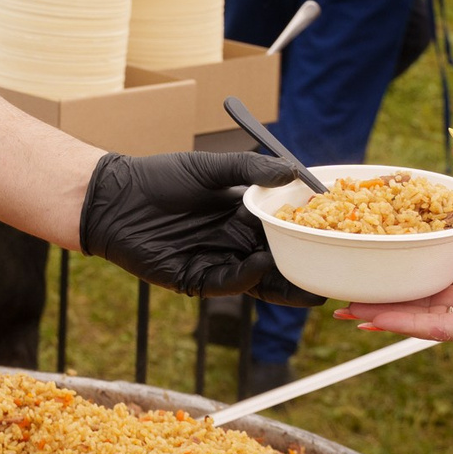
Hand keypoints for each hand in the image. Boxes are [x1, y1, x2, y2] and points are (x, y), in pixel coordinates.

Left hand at [78, 151, 319, 306]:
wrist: (113, 198)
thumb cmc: (159, 177)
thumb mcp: (209, 168)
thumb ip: (250, 169)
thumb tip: (295, 170)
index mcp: (242, 216)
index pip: (285, 229)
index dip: (310, 234)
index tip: (339, 234)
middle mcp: (234, 242)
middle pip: (280, 260)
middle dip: (308, 268)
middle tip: (340, 271)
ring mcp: (216, 262)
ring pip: (260, 280)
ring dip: (285, 283)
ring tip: (314, 285)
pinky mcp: (194, 280)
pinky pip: (227, 282)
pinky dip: (246, 276)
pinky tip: (261, 265)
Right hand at [338, 145, 452, 343]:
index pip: (439, 268)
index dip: (406, 263)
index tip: (377, 253)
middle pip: (422, 294)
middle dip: (384, 294)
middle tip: (348, 287)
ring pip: (421, 313)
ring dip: (384, 312)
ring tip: (347, 308)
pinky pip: (436, 326)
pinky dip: (404, 323)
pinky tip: (374, 318)